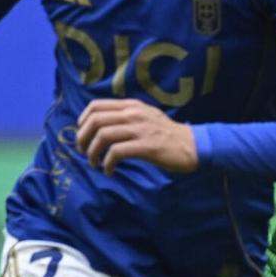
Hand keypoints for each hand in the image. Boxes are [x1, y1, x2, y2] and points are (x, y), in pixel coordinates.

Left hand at [76, 99, 197, 176]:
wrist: (192, 145)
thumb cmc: (167, 134)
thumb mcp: (147, 116)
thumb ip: (127, 116)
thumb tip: (100, 125)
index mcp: (132, 106)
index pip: (97, 106)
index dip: (83, 120)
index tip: (83, 135)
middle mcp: (135, 114)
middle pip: (96, 120)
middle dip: (83, 138)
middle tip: (84, 152)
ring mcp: (141, 129)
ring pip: (103, 135)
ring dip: (92, 153)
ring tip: (95, 163)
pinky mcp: (146, 146)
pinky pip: (116, 152)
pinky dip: (107, 163)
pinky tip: (109, 171)